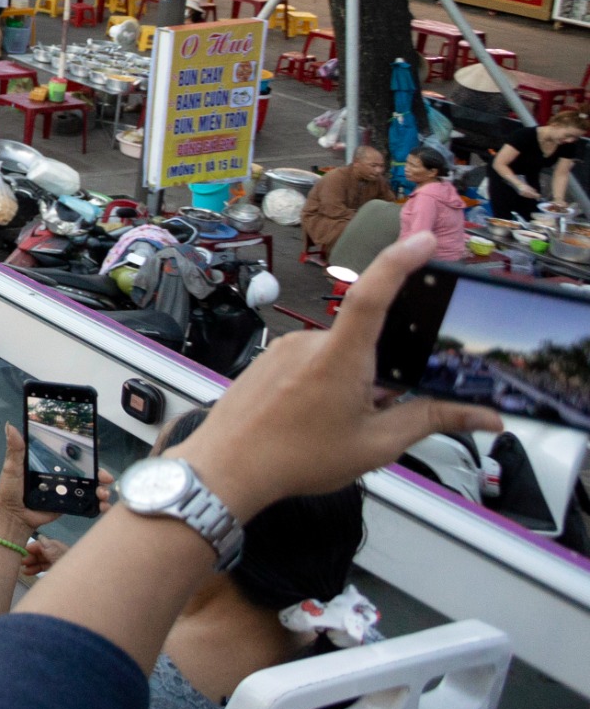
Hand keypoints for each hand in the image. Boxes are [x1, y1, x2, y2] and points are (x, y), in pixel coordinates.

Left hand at [181, 231, 501, 520]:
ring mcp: (287, 348)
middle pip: (367, 339)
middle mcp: (311, 342)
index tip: (424, 241)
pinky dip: (327, 382)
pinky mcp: (272, 357)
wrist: (227, 467)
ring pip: (340, 354)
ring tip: (339, 422)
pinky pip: (313, 359)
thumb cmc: (295, 458)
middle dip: (383, 373)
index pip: (374, 294)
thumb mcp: (377, 444)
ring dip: (354, 381)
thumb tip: (481, 415)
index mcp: (340, 357)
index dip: (399, 262)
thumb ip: (431, 420)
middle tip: (375, 410)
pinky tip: (318, 415)